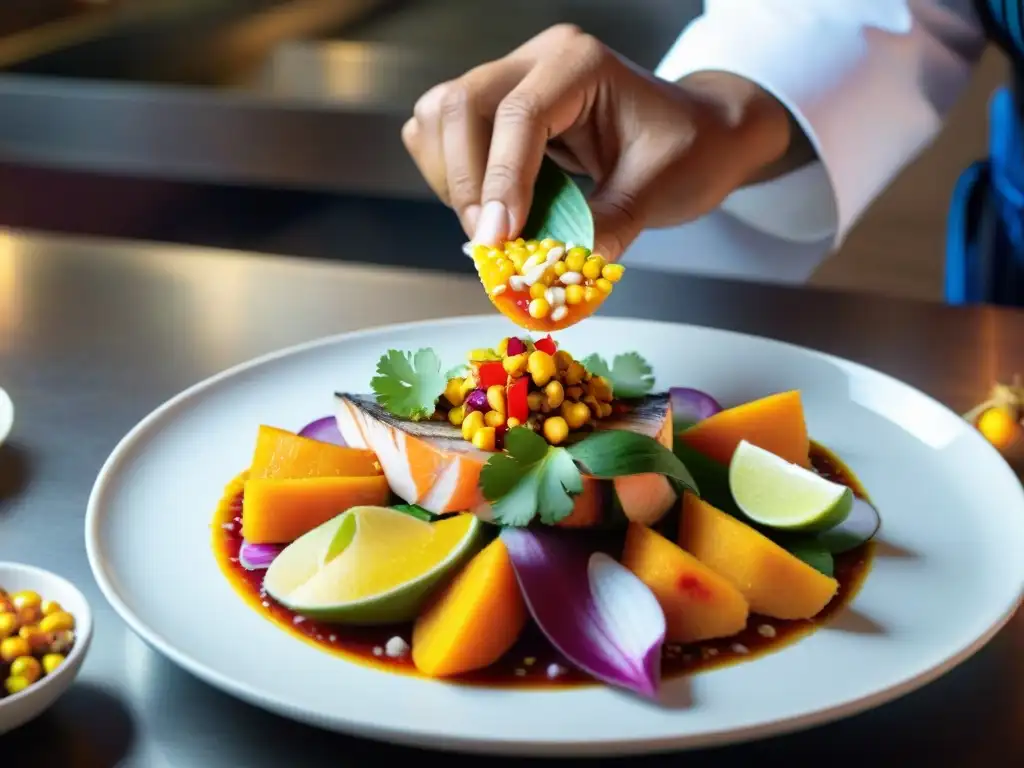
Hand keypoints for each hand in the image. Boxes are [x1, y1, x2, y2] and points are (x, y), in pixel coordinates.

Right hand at [402, 24, 791, 259]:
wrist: (700, 135)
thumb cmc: (687, 151)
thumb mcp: (656, 192)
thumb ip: (605, 227)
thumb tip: (551, 268)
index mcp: (581, 65)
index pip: (520, 116)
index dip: (501, 181)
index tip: (496, 239)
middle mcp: (538, 60)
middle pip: (462, 105)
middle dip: (465, 181)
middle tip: (490, 242)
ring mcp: (513, 78)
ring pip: (440, 115)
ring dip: (450, 176)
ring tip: (490, 225)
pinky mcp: (498, 106)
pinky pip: (445, 131)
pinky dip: (451, 173)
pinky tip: (486, 205)